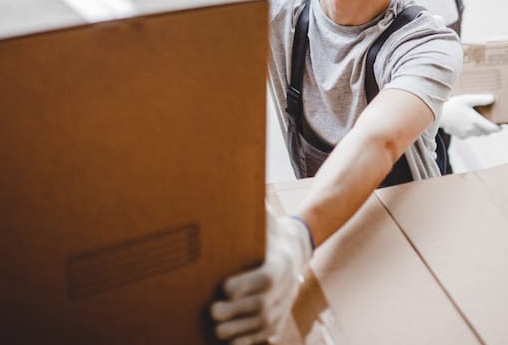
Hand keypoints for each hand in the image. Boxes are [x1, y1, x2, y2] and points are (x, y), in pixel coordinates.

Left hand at [210, 213, 312, 344]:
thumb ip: (250, 206)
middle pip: (262, 305)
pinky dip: (246, 341)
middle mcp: (286, 286)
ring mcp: (283, 305)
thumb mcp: (263, 215)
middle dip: (236, 312)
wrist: (295, 248)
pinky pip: (263, 335)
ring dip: (237, 329)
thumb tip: (229, 179)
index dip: (246, 285)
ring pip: (262, 324)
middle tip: (212, 310)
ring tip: (215, 326)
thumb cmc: (269, 229)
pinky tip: (227, 341)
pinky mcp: (277, 319)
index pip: (267, 278)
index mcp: (281, 261)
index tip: (223, 287)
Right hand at [438, 94, 500, 138]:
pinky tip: (466, 123)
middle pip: (486, 132)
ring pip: (478, 134)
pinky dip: (470, 131)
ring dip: (480, 130)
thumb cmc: (453, 105)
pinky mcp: (460, 136)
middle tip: (490, 121)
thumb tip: (493, 98)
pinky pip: (469, 135)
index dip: (498, 128)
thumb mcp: (467, 99)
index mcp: (476, 121)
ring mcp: (466, 134)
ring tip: (477, 121)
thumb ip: (481, 99)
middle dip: (489, 128)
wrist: (437, 115)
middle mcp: (472, 130)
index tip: (501, 126)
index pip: (493, 129)